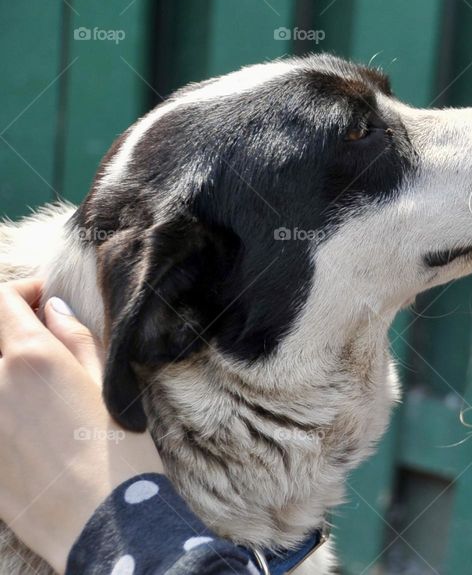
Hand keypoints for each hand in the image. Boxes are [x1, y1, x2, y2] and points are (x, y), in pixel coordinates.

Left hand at [0, 278, 164, 573]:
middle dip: (11, 330)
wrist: (102, 522)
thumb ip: (76, 341)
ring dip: (8, 372)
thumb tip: (52, 310)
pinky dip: (7, 406)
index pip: (3, 301)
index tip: (44, 301)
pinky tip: (33, 425)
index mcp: (30, 358)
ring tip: (39, 389)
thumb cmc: (118, 452)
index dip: (24, 292)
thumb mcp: (107, 385)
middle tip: (42, 339)